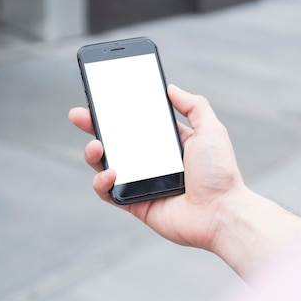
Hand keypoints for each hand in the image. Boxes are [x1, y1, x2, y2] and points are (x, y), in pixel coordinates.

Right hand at [69, 84, 244, 252]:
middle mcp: (155, 162)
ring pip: (107, 165)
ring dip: (93, 154)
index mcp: (171, 144)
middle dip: (94, 126)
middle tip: (78, 114)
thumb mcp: (211, 130)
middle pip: (117, 141)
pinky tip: (110, 173)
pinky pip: (109, 193)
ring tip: (95, 146)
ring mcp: (144, 183)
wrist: (221, 213)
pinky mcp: (136, 204)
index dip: (120, 111)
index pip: (139, 123)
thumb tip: (170, 87)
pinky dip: (102, 182)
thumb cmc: (220, 173)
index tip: (103, 97)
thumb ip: (194, 105)